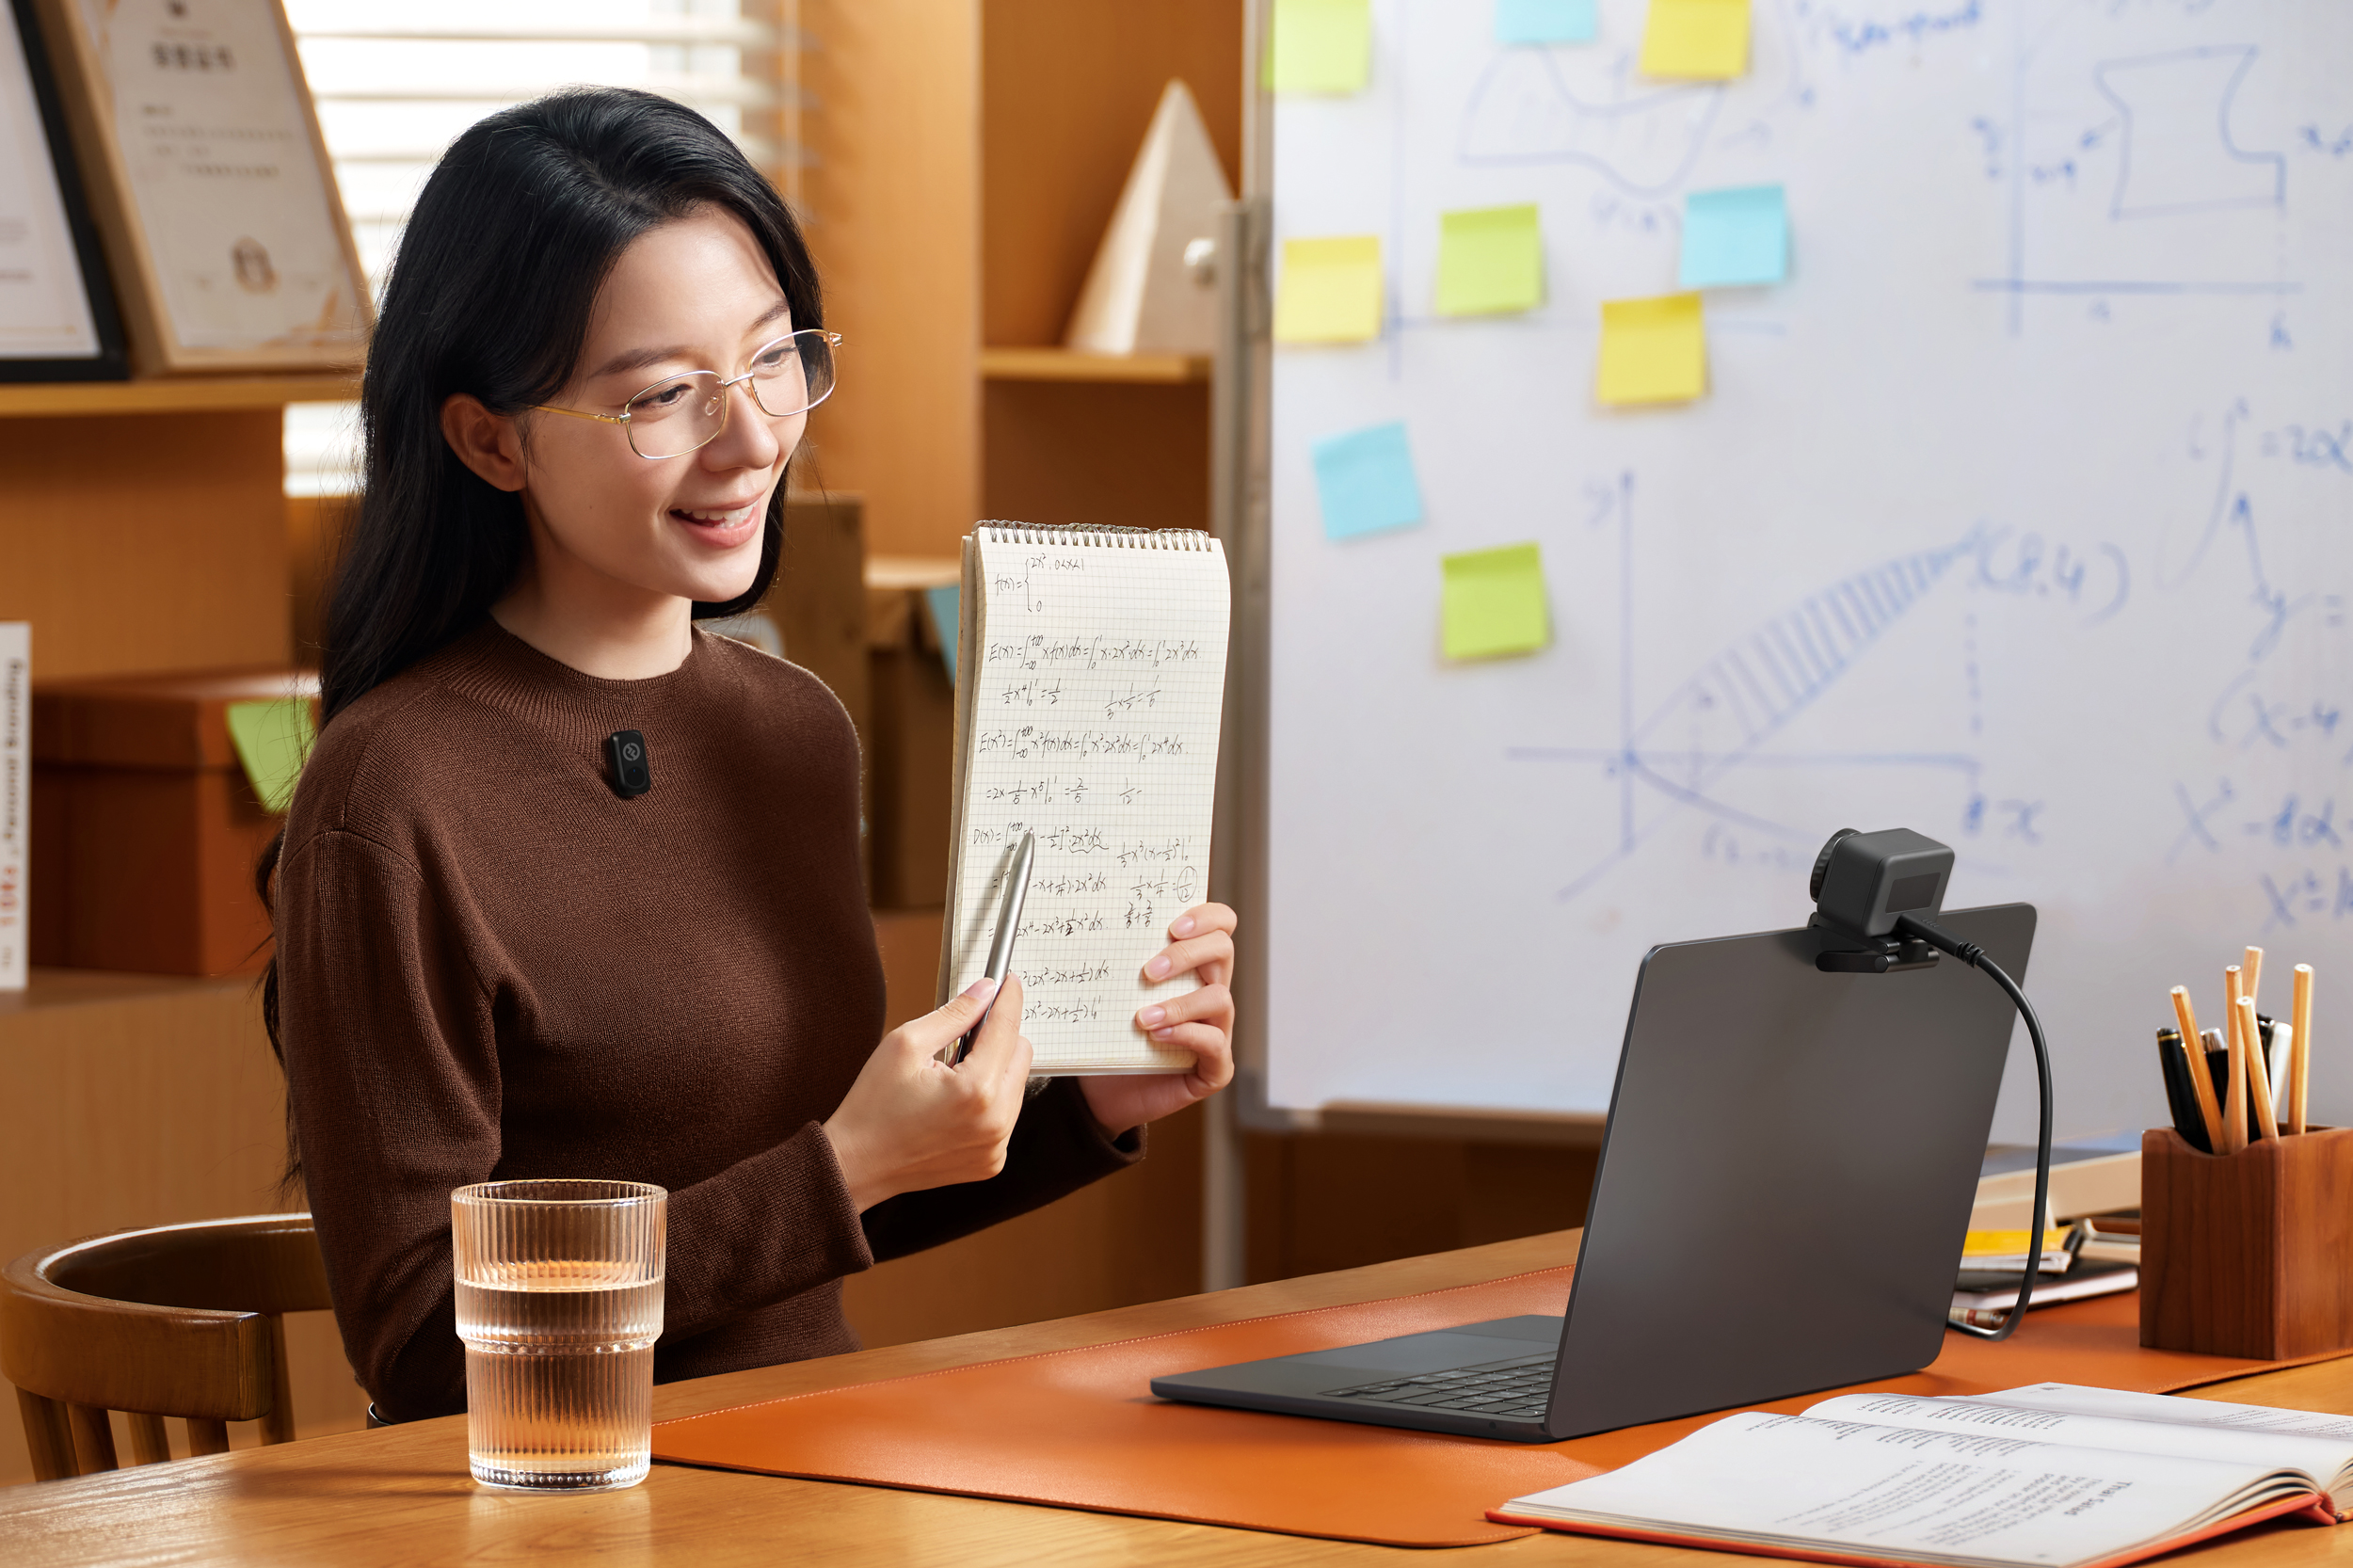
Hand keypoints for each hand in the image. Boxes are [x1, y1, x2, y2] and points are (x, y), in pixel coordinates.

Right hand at [821, 976, 1034, 1211]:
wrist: (856, 1165)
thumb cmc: (872, 1108)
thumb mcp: (905, 1044)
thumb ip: (954, 1014)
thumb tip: (985, 992)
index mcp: (976, 1090)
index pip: (1007, 1029)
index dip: (1008, 998)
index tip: (1008, 982)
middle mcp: (995, 1122)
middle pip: (1021, 1055)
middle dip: (998, 1036)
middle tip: (964, 1034)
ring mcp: (996, 1146)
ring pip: (1016, 1084)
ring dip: (994, 1068)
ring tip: (952, 1074)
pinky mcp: (991, 1160)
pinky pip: (1005, 1115)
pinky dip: (988, 1100)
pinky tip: (954, 1101)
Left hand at [1079, 903, 1237, 1139]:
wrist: (1101, 1094)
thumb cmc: (1108, 1037)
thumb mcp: (1110, 993)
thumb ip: (1113, 961)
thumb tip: (1087, 926)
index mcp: (1192, 966)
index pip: (1219, 925)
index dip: (1206, 917)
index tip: (1172, 926)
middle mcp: (1210, 992)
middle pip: (1223, 950)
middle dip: (1188, 954)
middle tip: (1149, 971)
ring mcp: (1217, 1030)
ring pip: (1219, 998)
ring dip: (1179, 1003)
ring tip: (1143, 1017)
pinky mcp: (1215, 1067)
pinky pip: (1215, 1043)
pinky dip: (1186, 1034)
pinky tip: (1157, 1036)